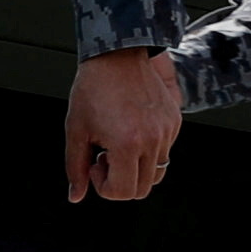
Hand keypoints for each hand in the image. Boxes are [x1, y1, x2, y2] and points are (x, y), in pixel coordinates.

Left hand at [65, 49, 182, 201]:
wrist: (117, 54)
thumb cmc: (92, 89)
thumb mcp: (76, 130)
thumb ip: (76, 167)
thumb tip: (75, 196)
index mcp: (127, 144)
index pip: (122, 192)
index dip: (104, 186)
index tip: (95, 162)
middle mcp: (153, 140)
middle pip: (142, 189)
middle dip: (120, 180)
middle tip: (105, 154)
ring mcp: (167, 130)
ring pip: (156, 172)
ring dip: (136, 167)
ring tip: (120, 142)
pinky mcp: (175, 120)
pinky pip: (165, 151)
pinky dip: (148, 150)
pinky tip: (131, 128)